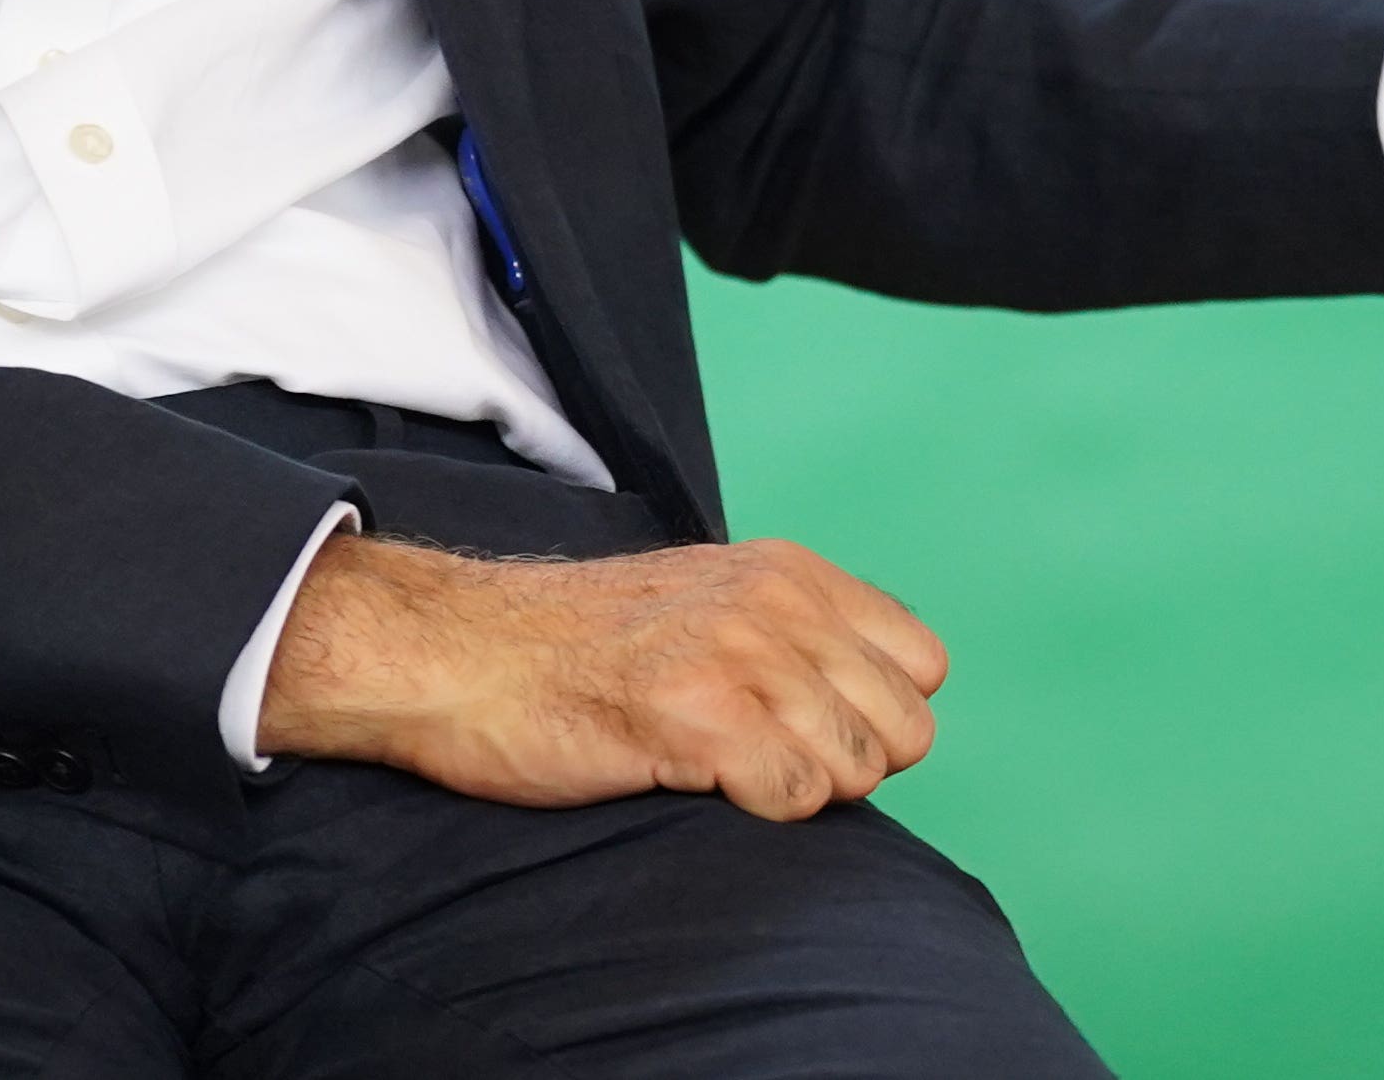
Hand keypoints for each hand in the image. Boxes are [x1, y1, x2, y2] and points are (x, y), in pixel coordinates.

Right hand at [259, 536, 948, 822]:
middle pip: (903, 729)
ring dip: (801, 792)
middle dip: (848, 765)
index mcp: (791, 573)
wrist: (460, 654)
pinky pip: (795, 796)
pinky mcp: (699, 716)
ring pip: (856, 767)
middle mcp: (779, 605)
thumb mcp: (709, 602)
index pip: (923, 664)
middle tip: (766, 763)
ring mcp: (742, 657)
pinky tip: (697, 783)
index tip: (812, 730)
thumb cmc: (576, 647)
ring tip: (724, 771)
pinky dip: (758, 810)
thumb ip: (792, 633)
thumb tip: (871, 709)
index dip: (876, 716)